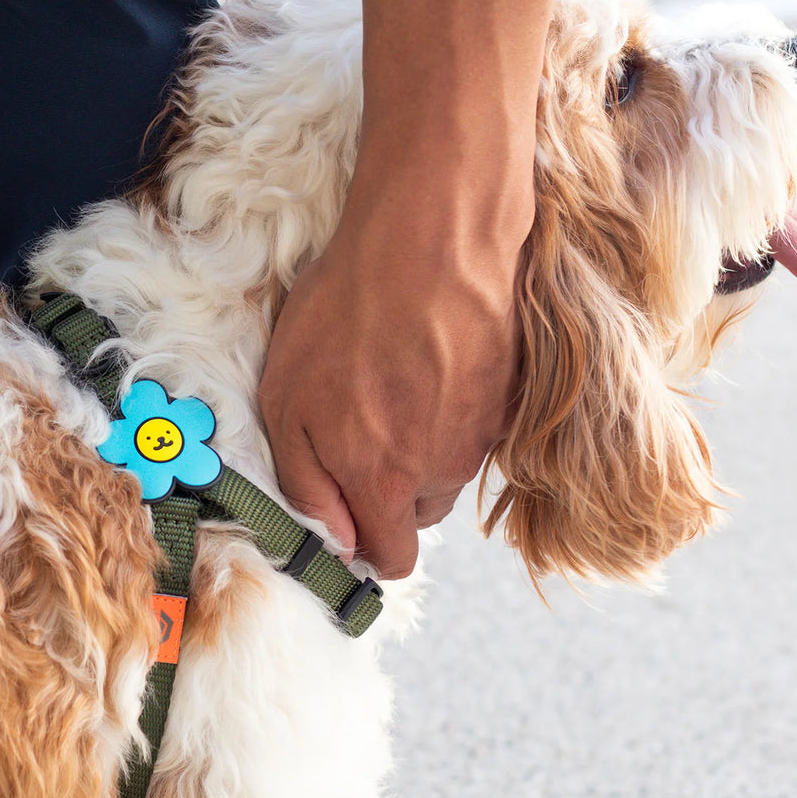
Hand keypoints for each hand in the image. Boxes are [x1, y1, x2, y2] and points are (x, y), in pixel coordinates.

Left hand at [258, 146, 529, 578]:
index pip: (393, 559)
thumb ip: (308, 485)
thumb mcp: (286, 401)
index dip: (369, 545)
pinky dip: (457, 402)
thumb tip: (336, 539)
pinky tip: (432, 354)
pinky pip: (478, 421)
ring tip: (396, 373)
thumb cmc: (346, 313)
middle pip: (420, 512)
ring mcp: (483, 430)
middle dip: (392, 488)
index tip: (353, 513)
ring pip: (449, 464)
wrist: (430, 238)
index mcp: (385, 482)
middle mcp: (442, 469)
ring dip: (425, 440)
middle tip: (365, 420)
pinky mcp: (510, 392)